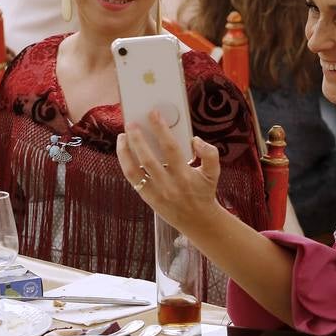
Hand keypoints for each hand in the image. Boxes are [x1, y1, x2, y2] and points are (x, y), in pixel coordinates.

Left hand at [115, 111, 221, 232]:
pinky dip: (125, 163)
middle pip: (148, 159)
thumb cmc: (204, 192)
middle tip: (131, 123)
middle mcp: (169, 184)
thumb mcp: (213, 173)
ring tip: (122, 136)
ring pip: (134, 170)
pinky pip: (132, 179)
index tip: (153, 113)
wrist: (198, 221)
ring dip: (125, 151)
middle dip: (137, 139)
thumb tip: (195, 140)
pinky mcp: (147, 198)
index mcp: (185, 175)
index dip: (161, 129)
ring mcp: (156, 192)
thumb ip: (210, 154)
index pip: (170, 148)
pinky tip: (123, 151)